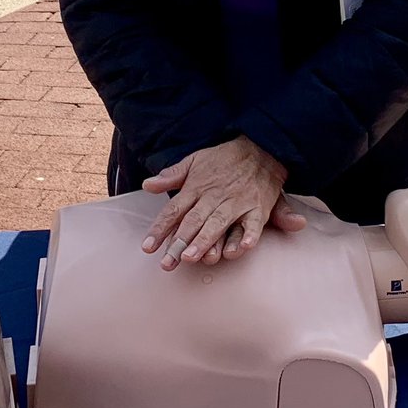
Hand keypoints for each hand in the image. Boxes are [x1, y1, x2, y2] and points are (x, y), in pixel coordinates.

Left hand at [141, 136, 305, 269]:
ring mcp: (236, 203)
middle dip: (179, 242)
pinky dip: (249, 235)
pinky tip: (242, 247)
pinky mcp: (257, 208)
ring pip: (218, 224)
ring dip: (204, 241)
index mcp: (196, 187)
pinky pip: (253, 223)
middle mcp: (214, 197)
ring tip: (191, 257)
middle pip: (193, 221)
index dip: (160, 228)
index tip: (147, 247)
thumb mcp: (194, 160)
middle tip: (167, 262)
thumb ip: (171, 175)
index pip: (174, 210)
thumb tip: (147, 185)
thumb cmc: (224, 158)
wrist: (260, 146)